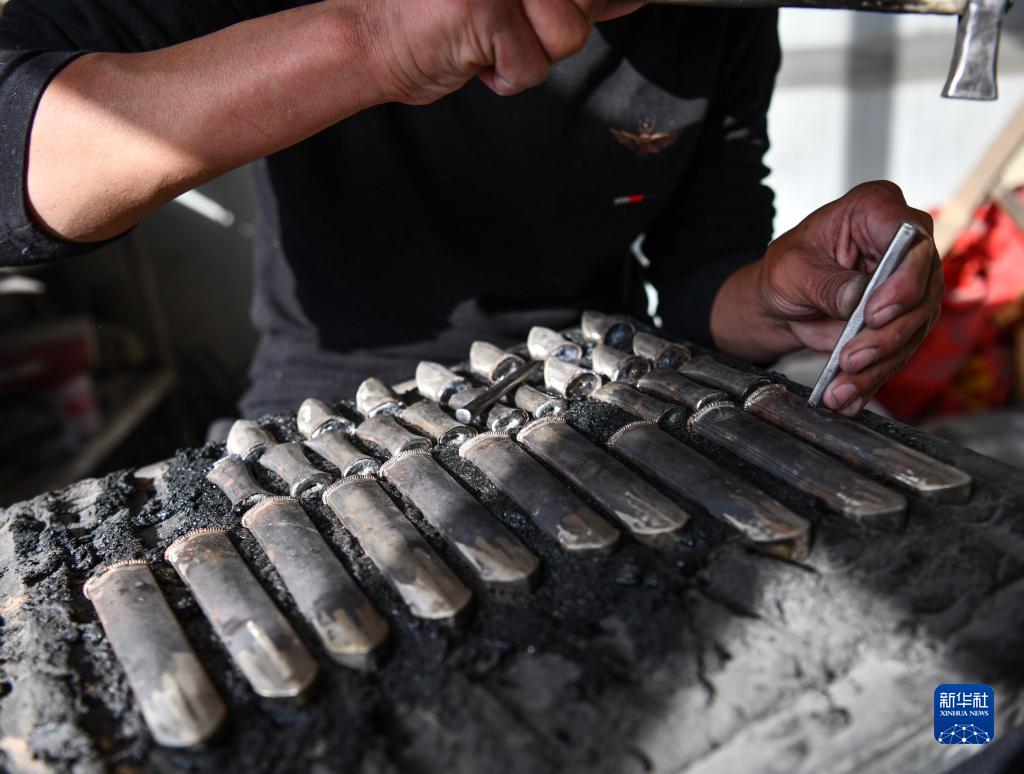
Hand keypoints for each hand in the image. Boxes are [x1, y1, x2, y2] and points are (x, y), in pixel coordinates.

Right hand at [352, 0, 644, 104]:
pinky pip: (532, 68)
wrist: (373, 42)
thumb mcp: (517, 3)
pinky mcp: (485, 7)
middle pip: (586, 6)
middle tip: (503, 27)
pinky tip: (471, 57)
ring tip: (489, 41)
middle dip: (551, 33)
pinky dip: (504, 80)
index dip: (591, 5)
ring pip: (569, 37)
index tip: (567, 14)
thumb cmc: (439, 22)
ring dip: (530, 56)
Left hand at [710, 181, 942, 415]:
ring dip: (879, 363)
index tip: (873, 312)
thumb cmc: (785, 270)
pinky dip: (873, 379)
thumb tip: (858, 298)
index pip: (912, 239)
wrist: (780, 299)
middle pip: (922, 291)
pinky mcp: (904, 320)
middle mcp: (903, 244)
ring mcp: (909, 285)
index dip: (902, 280)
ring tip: (843, 386)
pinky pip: (899, 352)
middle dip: (887, 333)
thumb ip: (827, 283)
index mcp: (876, 209)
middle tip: (852, 358)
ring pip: (914, 328)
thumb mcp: (793, 270)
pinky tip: (850, 397)